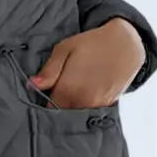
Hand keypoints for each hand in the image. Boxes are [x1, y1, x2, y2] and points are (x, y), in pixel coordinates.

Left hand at [28, 18, 145, 107]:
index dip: (44, 100)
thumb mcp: (64, 50)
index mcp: (68, 90)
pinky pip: (91, 111)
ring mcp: (97, 106)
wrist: (125, 43)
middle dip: (57, 105)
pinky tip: (87, 91)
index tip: (46, 92)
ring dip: (72, 106)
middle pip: (62, 113)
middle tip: (59, 88)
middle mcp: (83, 102)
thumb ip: (48, 72)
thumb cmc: (92, 43)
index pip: (47, 107)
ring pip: (76, 113)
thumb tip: (31, 86)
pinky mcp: (108, 105)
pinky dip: (86, 105)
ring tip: (74, 88)